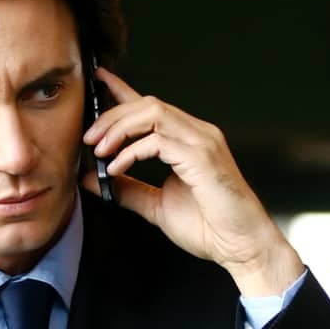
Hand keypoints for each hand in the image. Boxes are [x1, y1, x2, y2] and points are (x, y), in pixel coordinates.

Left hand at [81, 67, 303, 296]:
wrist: (241, 246)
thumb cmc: (210, 227)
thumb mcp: (157, 205)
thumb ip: (127, 189)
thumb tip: (92, 178)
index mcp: (188, 141)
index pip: (151, 107)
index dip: (123, 91)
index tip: (98, 82)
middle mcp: (197, 134)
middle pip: (147, 104)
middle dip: (112, 116)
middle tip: (88, 137)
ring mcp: (202, 142)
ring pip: (153, 113)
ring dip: (120, 127)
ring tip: (99, 149)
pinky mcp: (202, 157)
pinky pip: (158, 141)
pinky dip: (131, 151)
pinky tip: (116, 167)